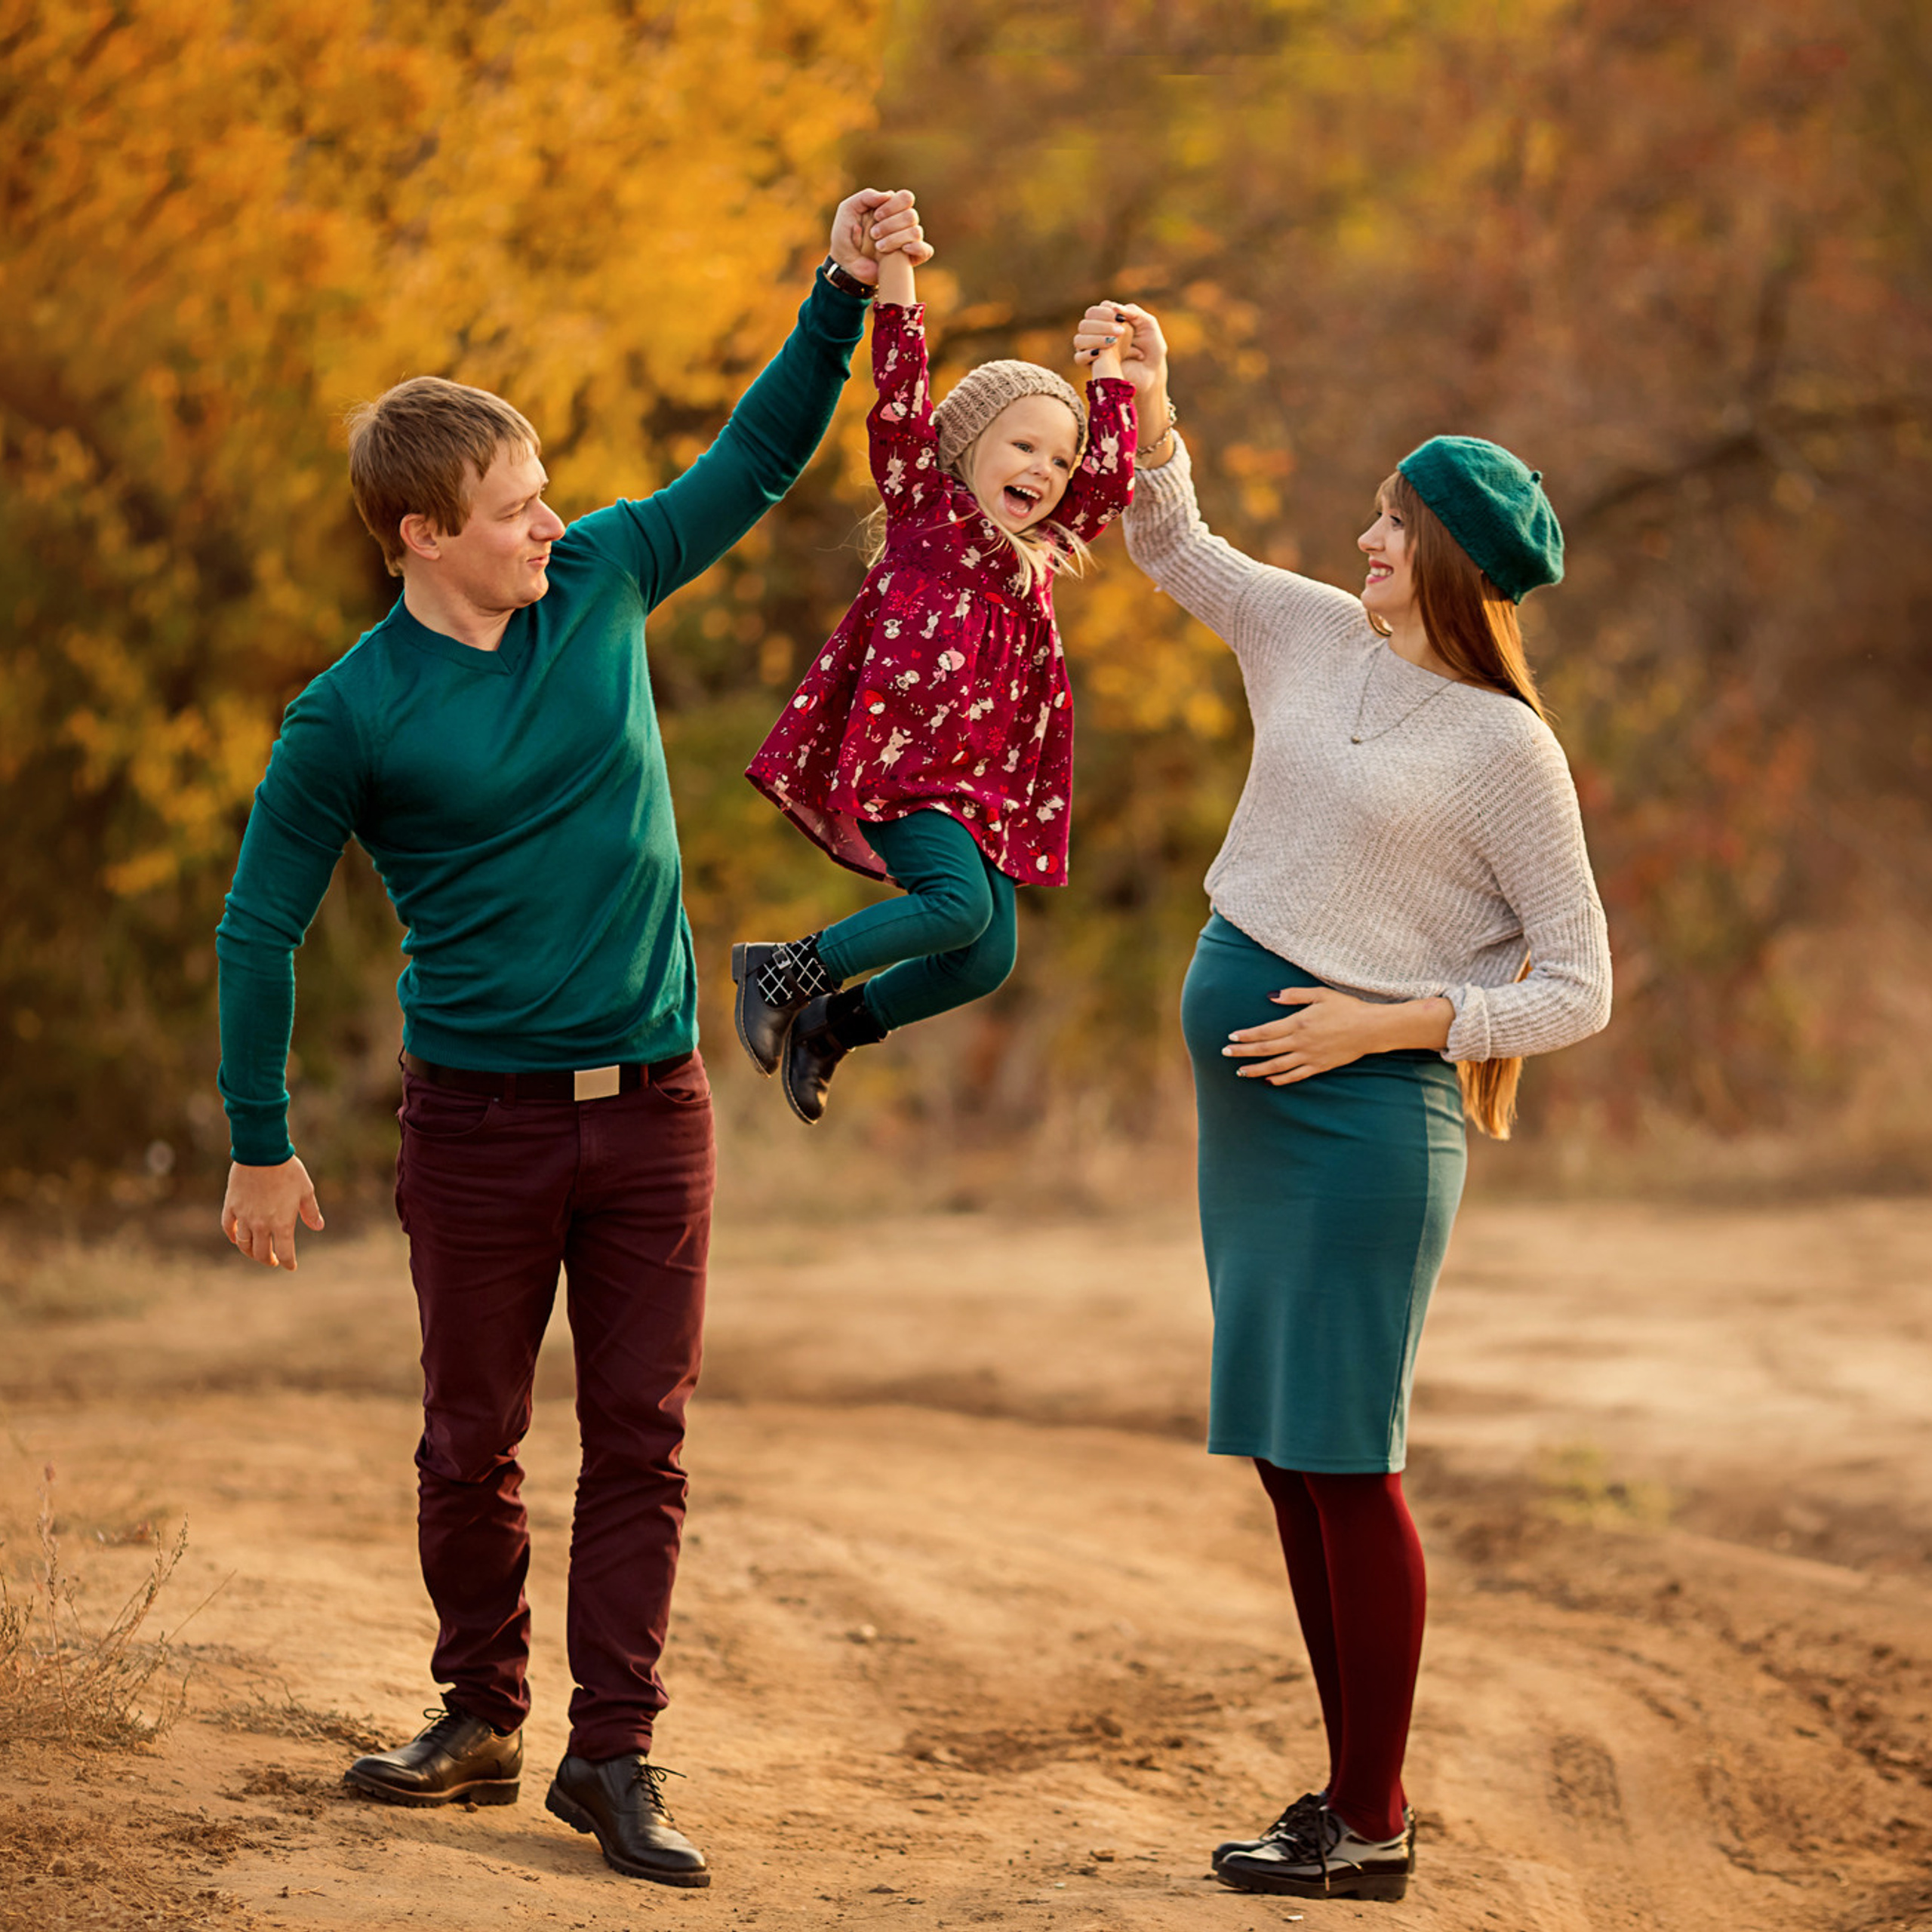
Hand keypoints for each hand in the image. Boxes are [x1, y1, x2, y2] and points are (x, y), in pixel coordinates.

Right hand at [221, 1155, 324, 1269]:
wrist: (262, 1153)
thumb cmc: (288, 1171)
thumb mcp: (306, 1191)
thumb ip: (311, 1212)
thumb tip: (318, 1227)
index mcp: (282, 1223)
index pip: (284, 1252)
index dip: (288, 1262)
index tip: (290, 1266)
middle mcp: (261, 1224)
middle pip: (261, 1253)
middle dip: (268, 1260)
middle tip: (273, 1260)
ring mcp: (244, 1216)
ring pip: (243, 1244)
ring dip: (250, 1252)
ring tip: (256, 1252)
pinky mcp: (231, 1206)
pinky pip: (228, 1227)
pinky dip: (232, 1236)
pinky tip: (236, 1238)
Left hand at [829, 189, 932, 284]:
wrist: (845, 264)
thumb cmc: (846, 236)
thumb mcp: (848, 209)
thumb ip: (866, 196)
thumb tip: (890, 194)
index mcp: (891, 208)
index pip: (905, 198)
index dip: (893, 205)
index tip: (877, 215)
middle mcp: (903, 223)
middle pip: (911, 215)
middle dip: (891, 224)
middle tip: (873, 233)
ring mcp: (908, 240)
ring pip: (916, 232)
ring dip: (896, 238)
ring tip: (878, 247)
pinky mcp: (911, 258)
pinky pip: (926, 250)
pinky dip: (917, 248)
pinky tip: (903, 250)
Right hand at [1075, 301, 1166, 396]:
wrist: (1152, 372)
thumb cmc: (1152, 348)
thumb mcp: (1148, 324)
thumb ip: (1133, 312)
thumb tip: (1114, 308)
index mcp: (1108, 322)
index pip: (1094, 312)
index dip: (1103, 312)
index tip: (1120, 319)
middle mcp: (1097, 335)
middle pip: (1084, 323)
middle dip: (1101, 325)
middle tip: (1120, 332)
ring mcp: (1093, 351)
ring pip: (1079, 339)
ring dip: (1095, 338)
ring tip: (1114, 342)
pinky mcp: (1092, 367)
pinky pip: (1078, 358)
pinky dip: (1088, 353)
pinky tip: (1102, 353)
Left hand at [1221, 989, 1453, 1084]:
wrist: (1371, 1028)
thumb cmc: (1346, 1008)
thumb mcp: (1320, 994)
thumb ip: (1294, 995)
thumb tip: (1271, 996)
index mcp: (1299, 1023)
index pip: (1265, 1031)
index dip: (1246, 1035)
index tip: (1231, 1037)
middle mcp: (1300, 1042)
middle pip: (1266, 1049)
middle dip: (1243, 1053)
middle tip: (1225, 1055)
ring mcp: (1309, 1056)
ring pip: (1277, 1066)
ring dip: (1256, 1070)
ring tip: (1240, 1073)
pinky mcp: (1319, 1066)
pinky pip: (1295, 1076)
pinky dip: (1280, 1080)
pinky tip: (1269, 1081)